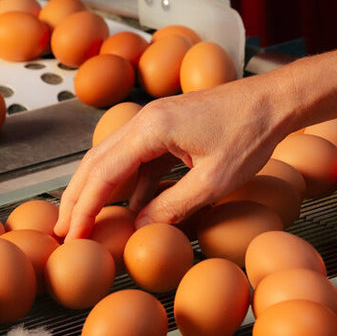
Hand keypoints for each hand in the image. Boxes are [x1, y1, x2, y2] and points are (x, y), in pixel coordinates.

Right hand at [54, 75, 288, 239]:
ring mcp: (156, 121)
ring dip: (98, 190)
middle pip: (96, 162)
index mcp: (150, 128)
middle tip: (62, 230)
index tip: (73, 234)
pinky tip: (130, 208)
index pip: (103, 173)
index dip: (84, 208)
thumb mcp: (213, 180)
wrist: (274, 101)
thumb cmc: (250, 132)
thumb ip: (173, 207)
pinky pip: (137, 158)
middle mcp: (145, 119)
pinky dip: (127, 184)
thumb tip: (138, 229)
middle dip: (77, 198)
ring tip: (84, 221)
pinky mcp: (169, 128)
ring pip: (113, 159)